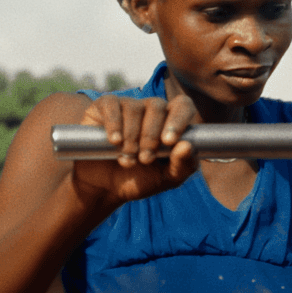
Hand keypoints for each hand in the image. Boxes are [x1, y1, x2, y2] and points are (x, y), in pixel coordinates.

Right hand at [72, 94, 200, 206]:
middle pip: (157, 106)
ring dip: (132, 136)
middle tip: (145, 159)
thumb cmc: (139, 180)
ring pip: (134, 108)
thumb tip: (187, 146)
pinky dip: (114, 125)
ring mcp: (127, 105)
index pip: (183, 105)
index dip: (179, 119)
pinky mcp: (104, 106)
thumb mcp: (166, 179)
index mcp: (170, 122)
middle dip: (151, 136)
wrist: (105, 187)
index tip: (169, 141)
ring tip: (128, 157)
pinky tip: (114, 142)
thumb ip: (183, 166)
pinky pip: (112, 105)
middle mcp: (150, 109)